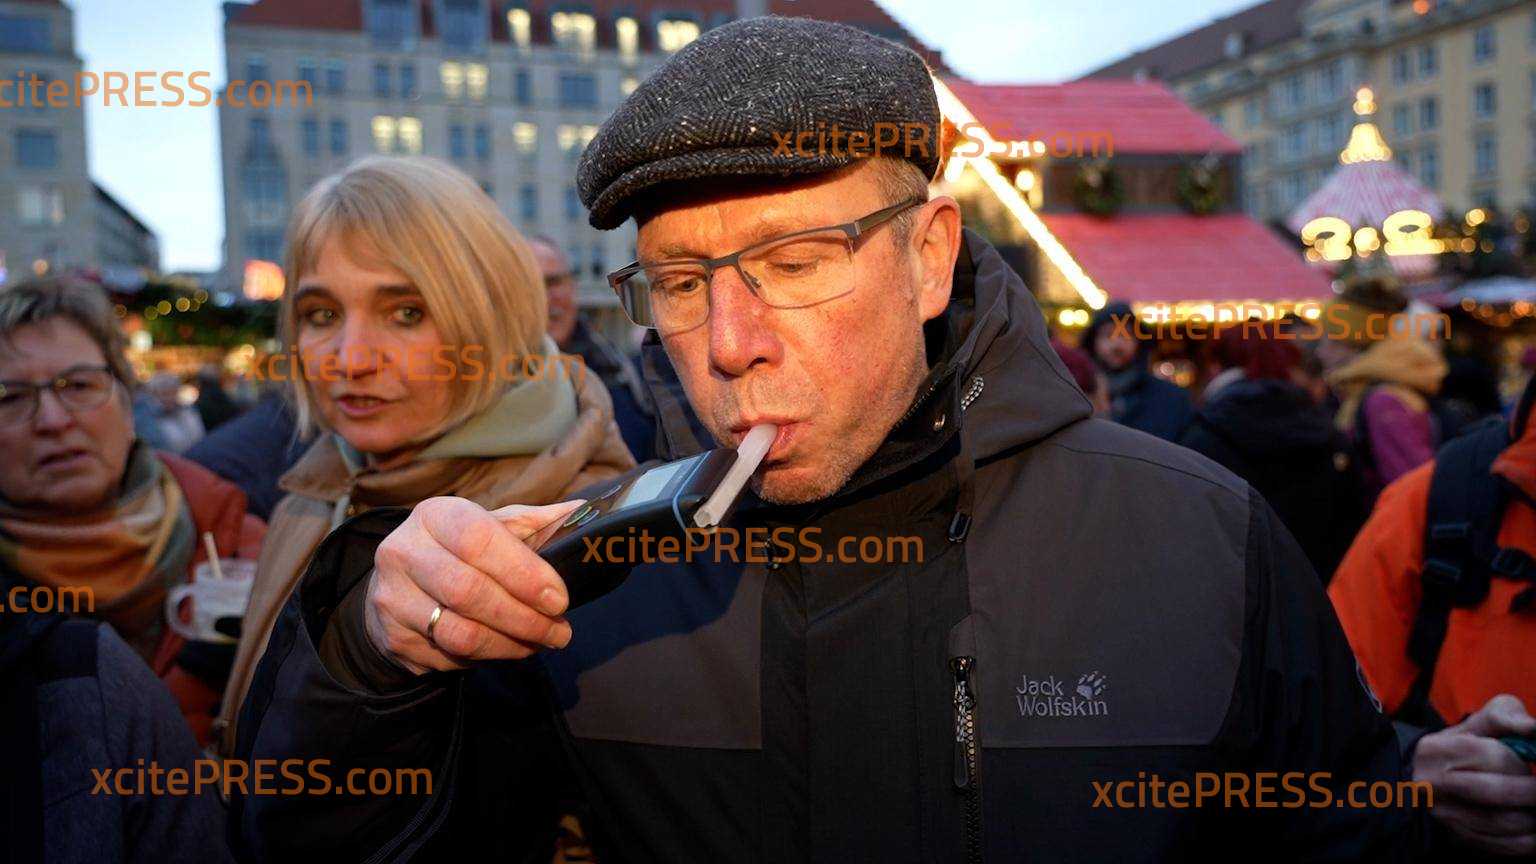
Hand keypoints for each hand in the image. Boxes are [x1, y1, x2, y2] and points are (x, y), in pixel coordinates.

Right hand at [364, 496, 585, 674]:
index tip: (559, 599)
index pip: (478, 540)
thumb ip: (535, 523)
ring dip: (511, 645)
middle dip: (524, 618)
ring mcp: (392, 598)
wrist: (397, 586)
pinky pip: (449, 658)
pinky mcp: (393, 639)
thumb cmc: (457, 550)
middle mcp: (403, 551)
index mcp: (435, 515)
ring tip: (541, 643)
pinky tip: (506, 648)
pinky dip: (487, 659)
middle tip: (560, 631)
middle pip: (468, 592)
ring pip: (459, 633)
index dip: (523, 572)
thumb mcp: (491, 527)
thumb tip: (584, 512)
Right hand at [1414, 694, 1535, 856]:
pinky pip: (1502, 845)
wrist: (1438, 775)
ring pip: (1502, 822)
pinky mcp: (1458, 838)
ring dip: (1531, 816)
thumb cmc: (1471, 743)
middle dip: (1532, 791)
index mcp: (1434, 750)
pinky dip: (1528, 840)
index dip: (1518, 761)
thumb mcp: (1484, 721)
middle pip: (1495, 792)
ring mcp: (1443, 815)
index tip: (1529, 761)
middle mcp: (1431, 785)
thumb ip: (1510, 719)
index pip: (1488, 755)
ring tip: (1533, 804)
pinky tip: (1533, 826)